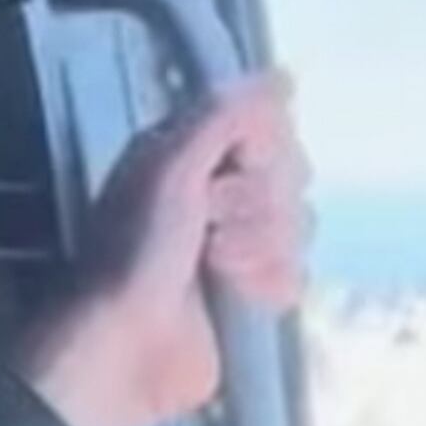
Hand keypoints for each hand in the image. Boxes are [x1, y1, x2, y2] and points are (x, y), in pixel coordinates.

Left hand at [17, 66, 316, 425]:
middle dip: (259, 205)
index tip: (232, 168)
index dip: (261, 149)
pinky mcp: (251, 290)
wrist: (126, 347)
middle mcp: (216, 190)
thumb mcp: (170, 168)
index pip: (268, 125)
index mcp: (191, 151)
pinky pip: (297, 271)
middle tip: (211, 226)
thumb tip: (283, 77)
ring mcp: (237, 241)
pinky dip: (270, 283)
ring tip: (216, 265)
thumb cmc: (134, 254)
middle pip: (291, 174)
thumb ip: (225, 116)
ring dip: (260, 248)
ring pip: (299, 224)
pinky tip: (238, 293)